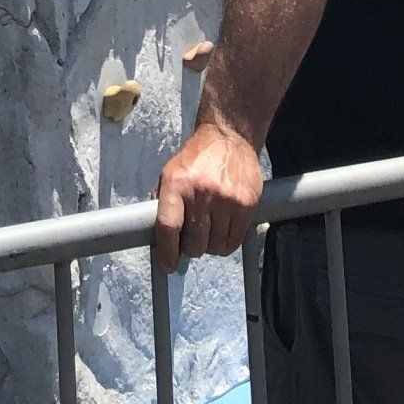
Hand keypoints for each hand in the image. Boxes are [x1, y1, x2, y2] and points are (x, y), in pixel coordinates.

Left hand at [152, 123, 262, 269]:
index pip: (168, 227)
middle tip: (193, 238)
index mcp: (176, 183)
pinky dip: (226, 244)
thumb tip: (157, 240)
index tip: (168, 265)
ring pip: (214, 247)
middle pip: (194, 244)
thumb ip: (164, 204)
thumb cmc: (195, 160)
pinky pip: (233, 243)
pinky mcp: (246, 204)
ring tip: (209, 228)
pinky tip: (223, 230)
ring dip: (210, 245)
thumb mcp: (170, 173)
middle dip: (191, 247)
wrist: (228, 138)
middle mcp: (200, 191)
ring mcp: (225, 199)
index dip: (167, 252)